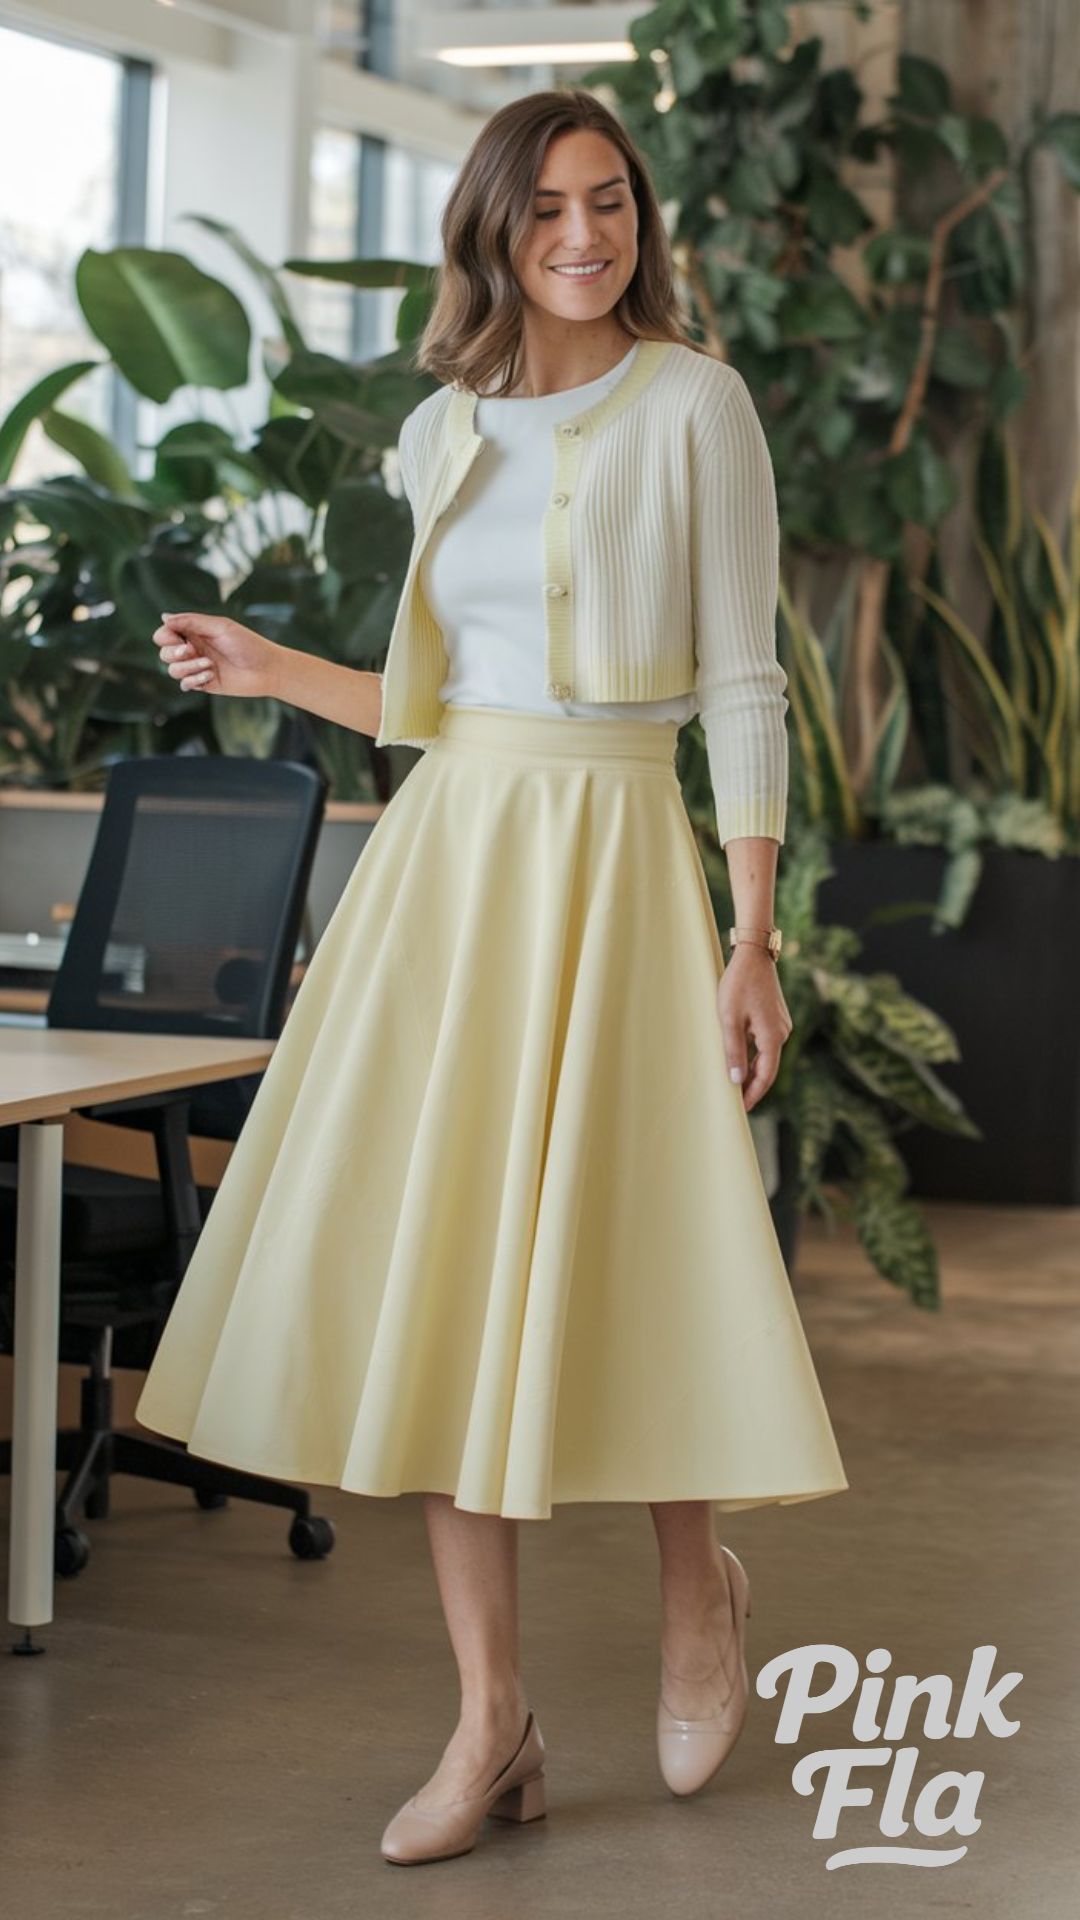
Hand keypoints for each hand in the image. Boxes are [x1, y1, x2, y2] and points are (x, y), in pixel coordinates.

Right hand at [153, 612, 280, 698]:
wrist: (267, 669)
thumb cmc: (248, 644)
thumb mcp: (220, 627)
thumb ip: (191, 622)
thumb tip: (164, 617)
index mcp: (195, 632)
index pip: (165, 633)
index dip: (166, 636)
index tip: (181, 638)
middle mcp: (194, 649)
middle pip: (164, 653)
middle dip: (173, 653)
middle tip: (191, 651)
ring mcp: (198, 667)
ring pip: (173, 670)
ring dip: (187, 667)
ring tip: (209, 664)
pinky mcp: (204, 684)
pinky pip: (185, 684)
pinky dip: (194, 680)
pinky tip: (211, 675)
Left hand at [717, 943, 791, 1112]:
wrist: (753, 955)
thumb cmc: (738, 985)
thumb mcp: (729, 1020)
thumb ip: (733, 1051)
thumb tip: (736, 1080)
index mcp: (773, 1037)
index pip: (766, 1076)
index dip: (753, 1094)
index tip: (741, 1109)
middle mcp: (782, 1033)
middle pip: (767, 1068)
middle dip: (751, 1085)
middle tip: (734, 1101)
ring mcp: (781, 1025)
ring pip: (766, 1056)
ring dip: (751, 1070)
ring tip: (733, 1084)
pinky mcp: (775, 1018)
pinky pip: (765, 1044)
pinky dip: (753, 1055)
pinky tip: (739, 1060)